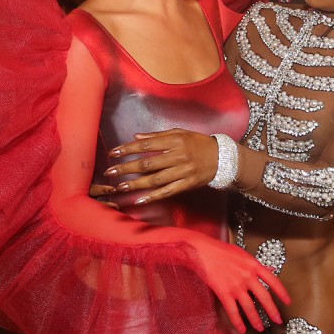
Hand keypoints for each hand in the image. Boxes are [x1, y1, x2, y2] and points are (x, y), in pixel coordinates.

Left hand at [102, 131, 218, 205]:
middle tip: (110, 172)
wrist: (223, 158)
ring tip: (120, 186)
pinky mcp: (187, 184)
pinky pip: (168, 192)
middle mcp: (178, 156)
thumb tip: (136, 137)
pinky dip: (153, 196)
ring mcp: (183, 172)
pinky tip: (140, 200)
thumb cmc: (199, 143)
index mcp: (175, 140)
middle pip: (148, 163)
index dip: (128, 149)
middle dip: (127, 167)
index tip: (113, 153)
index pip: (146, 144)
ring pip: (155, 179)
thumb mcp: (180, 133)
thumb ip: (157, 135)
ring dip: (136, 184)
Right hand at [190, 238, 288, 333]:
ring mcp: (235, 285)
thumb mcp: (243, 254)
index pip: (273, 281)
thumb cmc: (221, 251)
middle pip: (264, 297)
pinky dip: (238, 322)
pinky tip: (242, 329)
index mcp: (253, 265)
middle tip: (277, 320)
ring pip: (249, 307)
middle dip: (272, 311)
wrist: (202, 251)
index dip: (282, 293)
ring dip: (256, 320)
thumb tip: (270, 269)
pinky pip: (233, 311)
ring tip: (260, 328)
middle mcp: (247, 276)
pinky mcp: (223, 292)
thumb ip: (257, 264)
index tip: (287, 302)